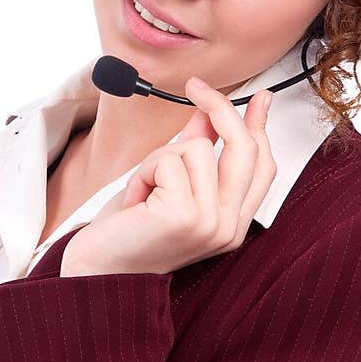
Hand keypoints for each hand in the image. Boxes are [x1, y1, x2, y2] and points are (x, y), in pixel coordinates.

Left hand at [60, 77, 275, 276]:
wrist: (97, 273)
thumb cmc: (128, 233)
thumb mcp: (166, 186)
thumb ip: (194, 152)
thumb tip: (209, 115)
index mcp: (233, 224)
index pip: (263, 166)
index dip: (260, 127)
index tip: (259, 97)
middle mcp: (229, 227)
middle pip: (244, 148)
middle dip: (219, 108)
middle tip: (195, 87)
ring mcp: (210, 223)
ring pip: (197, 148)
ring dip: (159, 160)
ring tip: (143, 191)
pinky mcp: (185, 216)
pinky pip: (169, 161)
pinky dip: (144, 172)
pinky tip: (136, 200)